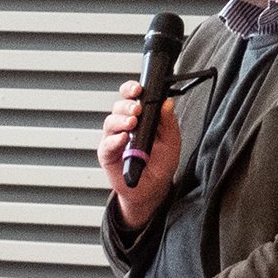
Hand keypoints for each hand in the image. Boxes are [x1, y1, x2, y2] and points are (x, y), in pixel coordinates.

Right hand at [98, 81, 180, 229]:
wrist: (153, 189)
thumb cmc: (160, 165)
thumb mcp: (172, 142)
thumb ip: (169, 122)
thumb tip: (168, 103)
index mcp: (140, 119)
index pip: (131, 97)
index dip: (131, 90)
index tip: (138, 88)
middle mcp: (124, 126)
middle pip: (118, 107)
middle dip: (126, 105)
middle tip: (137, 109)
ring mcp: (114, 140)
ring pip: (110, 122)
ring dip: (121, 120)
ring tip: (132, 124)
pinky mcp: (107, 155)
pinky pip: (106, 144)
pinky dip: (114, 140)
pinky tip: (123, 139)